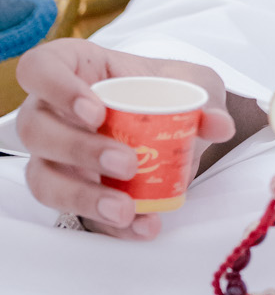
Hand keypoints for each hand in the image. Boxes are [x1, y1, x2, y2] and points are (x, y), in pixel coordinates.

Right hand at [16, 37, 235, 238]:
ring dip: (82, 196)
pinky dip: (109, 225)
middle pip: (35, 129)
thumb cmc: (165, 90)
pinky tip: (141, 227)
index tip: (96, 112)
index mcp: (74, 68)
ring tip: (125, 208)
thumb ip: (205, 98)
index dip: (56, 88)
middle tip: (126, 163)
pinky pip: (76, 215)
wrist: (172, 125)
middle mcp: (51, 111)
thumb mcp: (192, 83)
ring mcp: (54, 155)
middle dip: (77, 150)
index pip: (39, 68)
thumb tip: (219, 124)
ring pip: (43, 178)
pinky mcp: (69, 193)